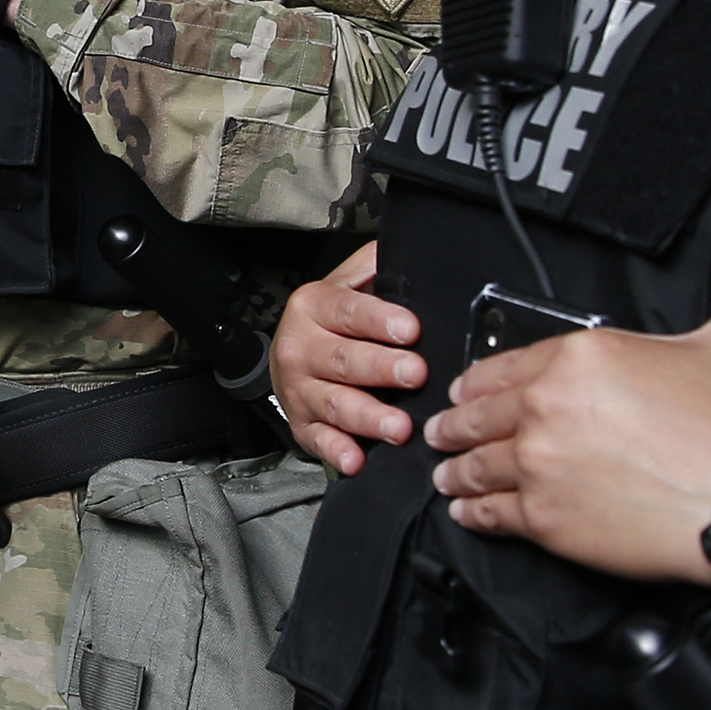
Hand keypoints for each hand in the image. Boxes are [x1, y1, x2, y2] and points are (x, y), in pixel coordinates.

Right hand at [272, 242, 422, 473]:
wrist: (293, 357)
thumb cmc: (338, 320)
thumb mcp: (351, 283)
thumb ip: (378, 267)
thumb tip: (414, 249)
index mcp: (314, 306)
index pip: (348, 310)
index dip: (379, 319)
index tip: (410, 328)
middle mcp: (300, 346)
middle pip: (343, 359)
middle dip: (381, 368)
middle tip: (416, 373)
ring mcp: (299, 389)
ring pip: (334, 403)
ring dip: (368, 417)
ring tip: (400, 428)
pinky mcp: (302, 425)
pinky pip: (318, 440)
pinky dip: (337, 452)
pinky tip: (356, 460)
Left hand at [425, 309, 710, 583]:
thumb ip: (686, 333)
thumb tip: (684, 336)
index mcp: (580, 357)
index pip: (507, 365)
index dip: (480, 381)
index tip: (467, 392)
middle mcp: (545, 405)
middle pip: (480, 415)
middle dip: (455, 424)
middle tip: (441, 432)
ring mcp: (538, 463)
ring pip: (478, 465)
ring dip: (457, 470)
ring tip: (447, 475)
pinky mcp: (545, 517)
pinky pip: (493, 513)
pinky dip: (474, 513)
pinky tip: (467, 514)